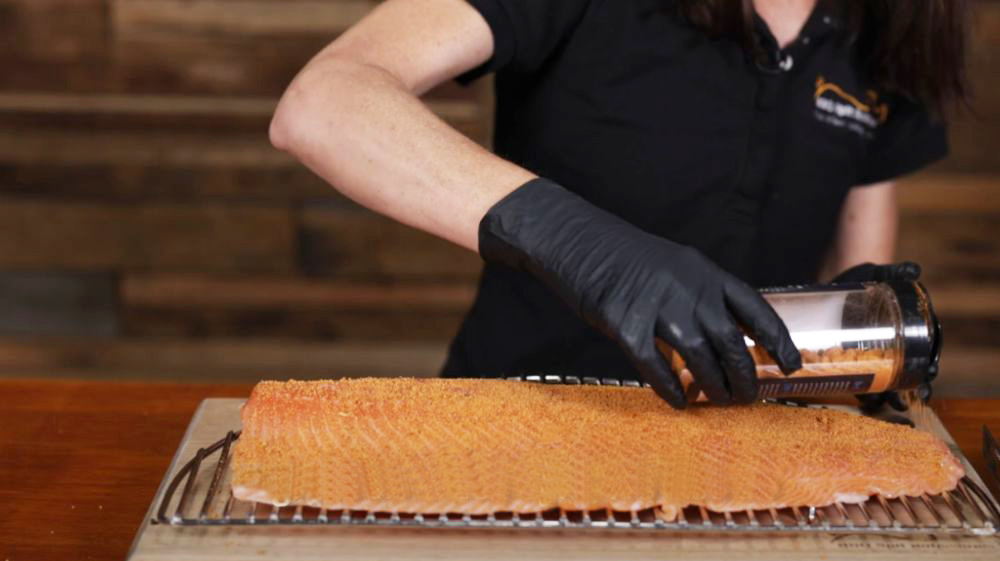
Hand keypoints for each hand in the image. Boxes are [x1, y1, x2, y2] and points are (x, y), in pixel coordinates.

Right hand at [479, 178, 801, 407]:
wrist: (580, 242)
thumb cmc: (627, 257)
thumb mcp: (677, 265)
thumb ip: (702, 295)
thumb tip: (724, 337)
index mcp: (706, 272)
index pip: (755, 309)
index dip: (778, 340)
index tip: (791, 364)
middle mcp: (688, 290)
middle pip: (731, 342)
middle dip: (746, 376)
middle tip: (749, 397)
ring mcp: (658, 309)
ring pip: (700, 359)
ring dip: (715, 387)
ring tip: (720, 402)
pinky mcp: (627, 327)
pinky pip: (657, 368)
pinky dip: (671, 390)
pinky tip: (679, 402)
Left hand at [831, 261, 932, 410]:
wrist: (830, 287)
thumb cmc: (861, 280)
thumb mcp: (877, 273)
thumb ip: (894, 271)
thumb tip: (913, 269)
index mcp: (911, 328)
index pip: (928, 349)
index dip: (930, 363)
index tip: (929, 372)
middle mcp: (896, 346)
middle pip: (910, 372)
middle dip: (912, 387)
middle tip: (909, 397)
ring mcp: (874, 355)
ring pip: (888, 381)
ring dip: (888, 396)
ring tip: (885, 403)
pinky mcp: (852, 361)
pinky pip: (862, 381)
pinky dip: (864, 392)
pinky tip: (863, 399)